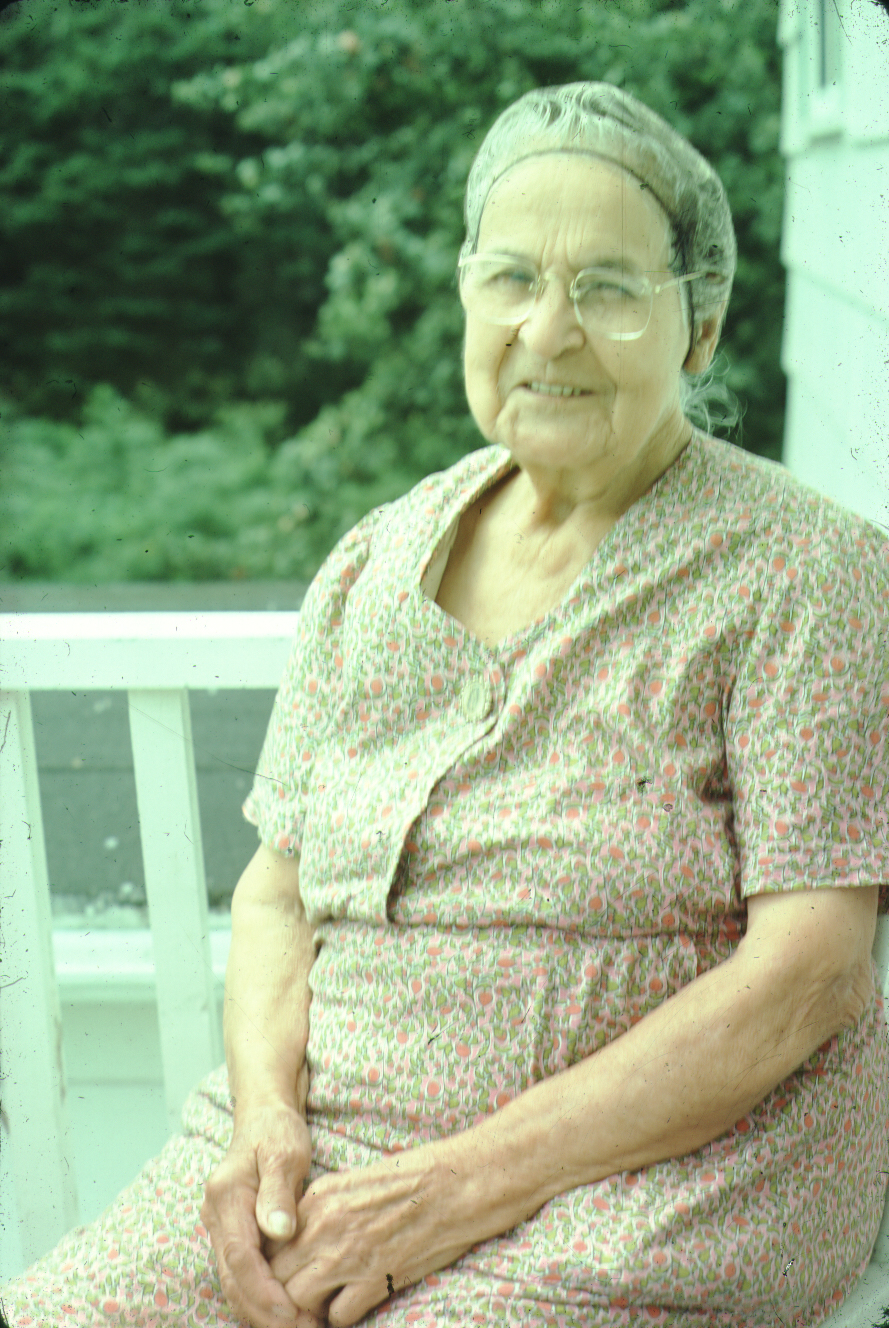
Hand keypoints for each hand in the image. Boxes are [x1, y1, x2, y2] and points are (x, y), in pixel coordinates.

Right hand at [201, 1097, 321, 1327]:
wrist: (264, 1114)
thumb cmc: (277, 1130)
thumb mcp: (284, 1152)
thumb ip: (279, 1191)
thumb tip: (279, 1232)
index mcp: (226, 1197)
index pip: (240, 1257)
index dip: (264, 1292)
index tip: (293, 1313)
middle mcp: (216, 1217)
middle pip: (233, 1280)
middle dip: (264, 1313)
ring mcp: (221, 1227)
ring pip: (236, 1282)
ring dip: (263, 1310)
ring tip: (301, 1325)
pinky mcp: (233, 1233)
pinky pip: (243, 1274)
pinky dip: (262, 1296)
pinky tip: (289, 1308)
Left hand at [267, 1138, 486, 1326]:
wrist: (453, 1186)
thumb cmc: (409, 1180)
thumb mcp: (351, 1181)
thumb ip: (318, 1208)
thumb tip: (296, 1235)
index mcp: (317, 1200)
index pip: (270, 1243)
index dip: (272, 1264)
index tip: (281, 1273)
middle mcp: (323, 1228)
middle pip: (276, 1275)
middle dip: (280, 1291)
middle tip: (293, 1300)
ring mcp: (347, 1256)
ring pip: (297, 1300)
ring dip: (306, 1309)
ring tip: (318, 1309)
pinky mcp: (373, 1280)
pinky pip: (336, 1316)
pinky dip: (339, 1317)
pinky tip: (350, 1306)